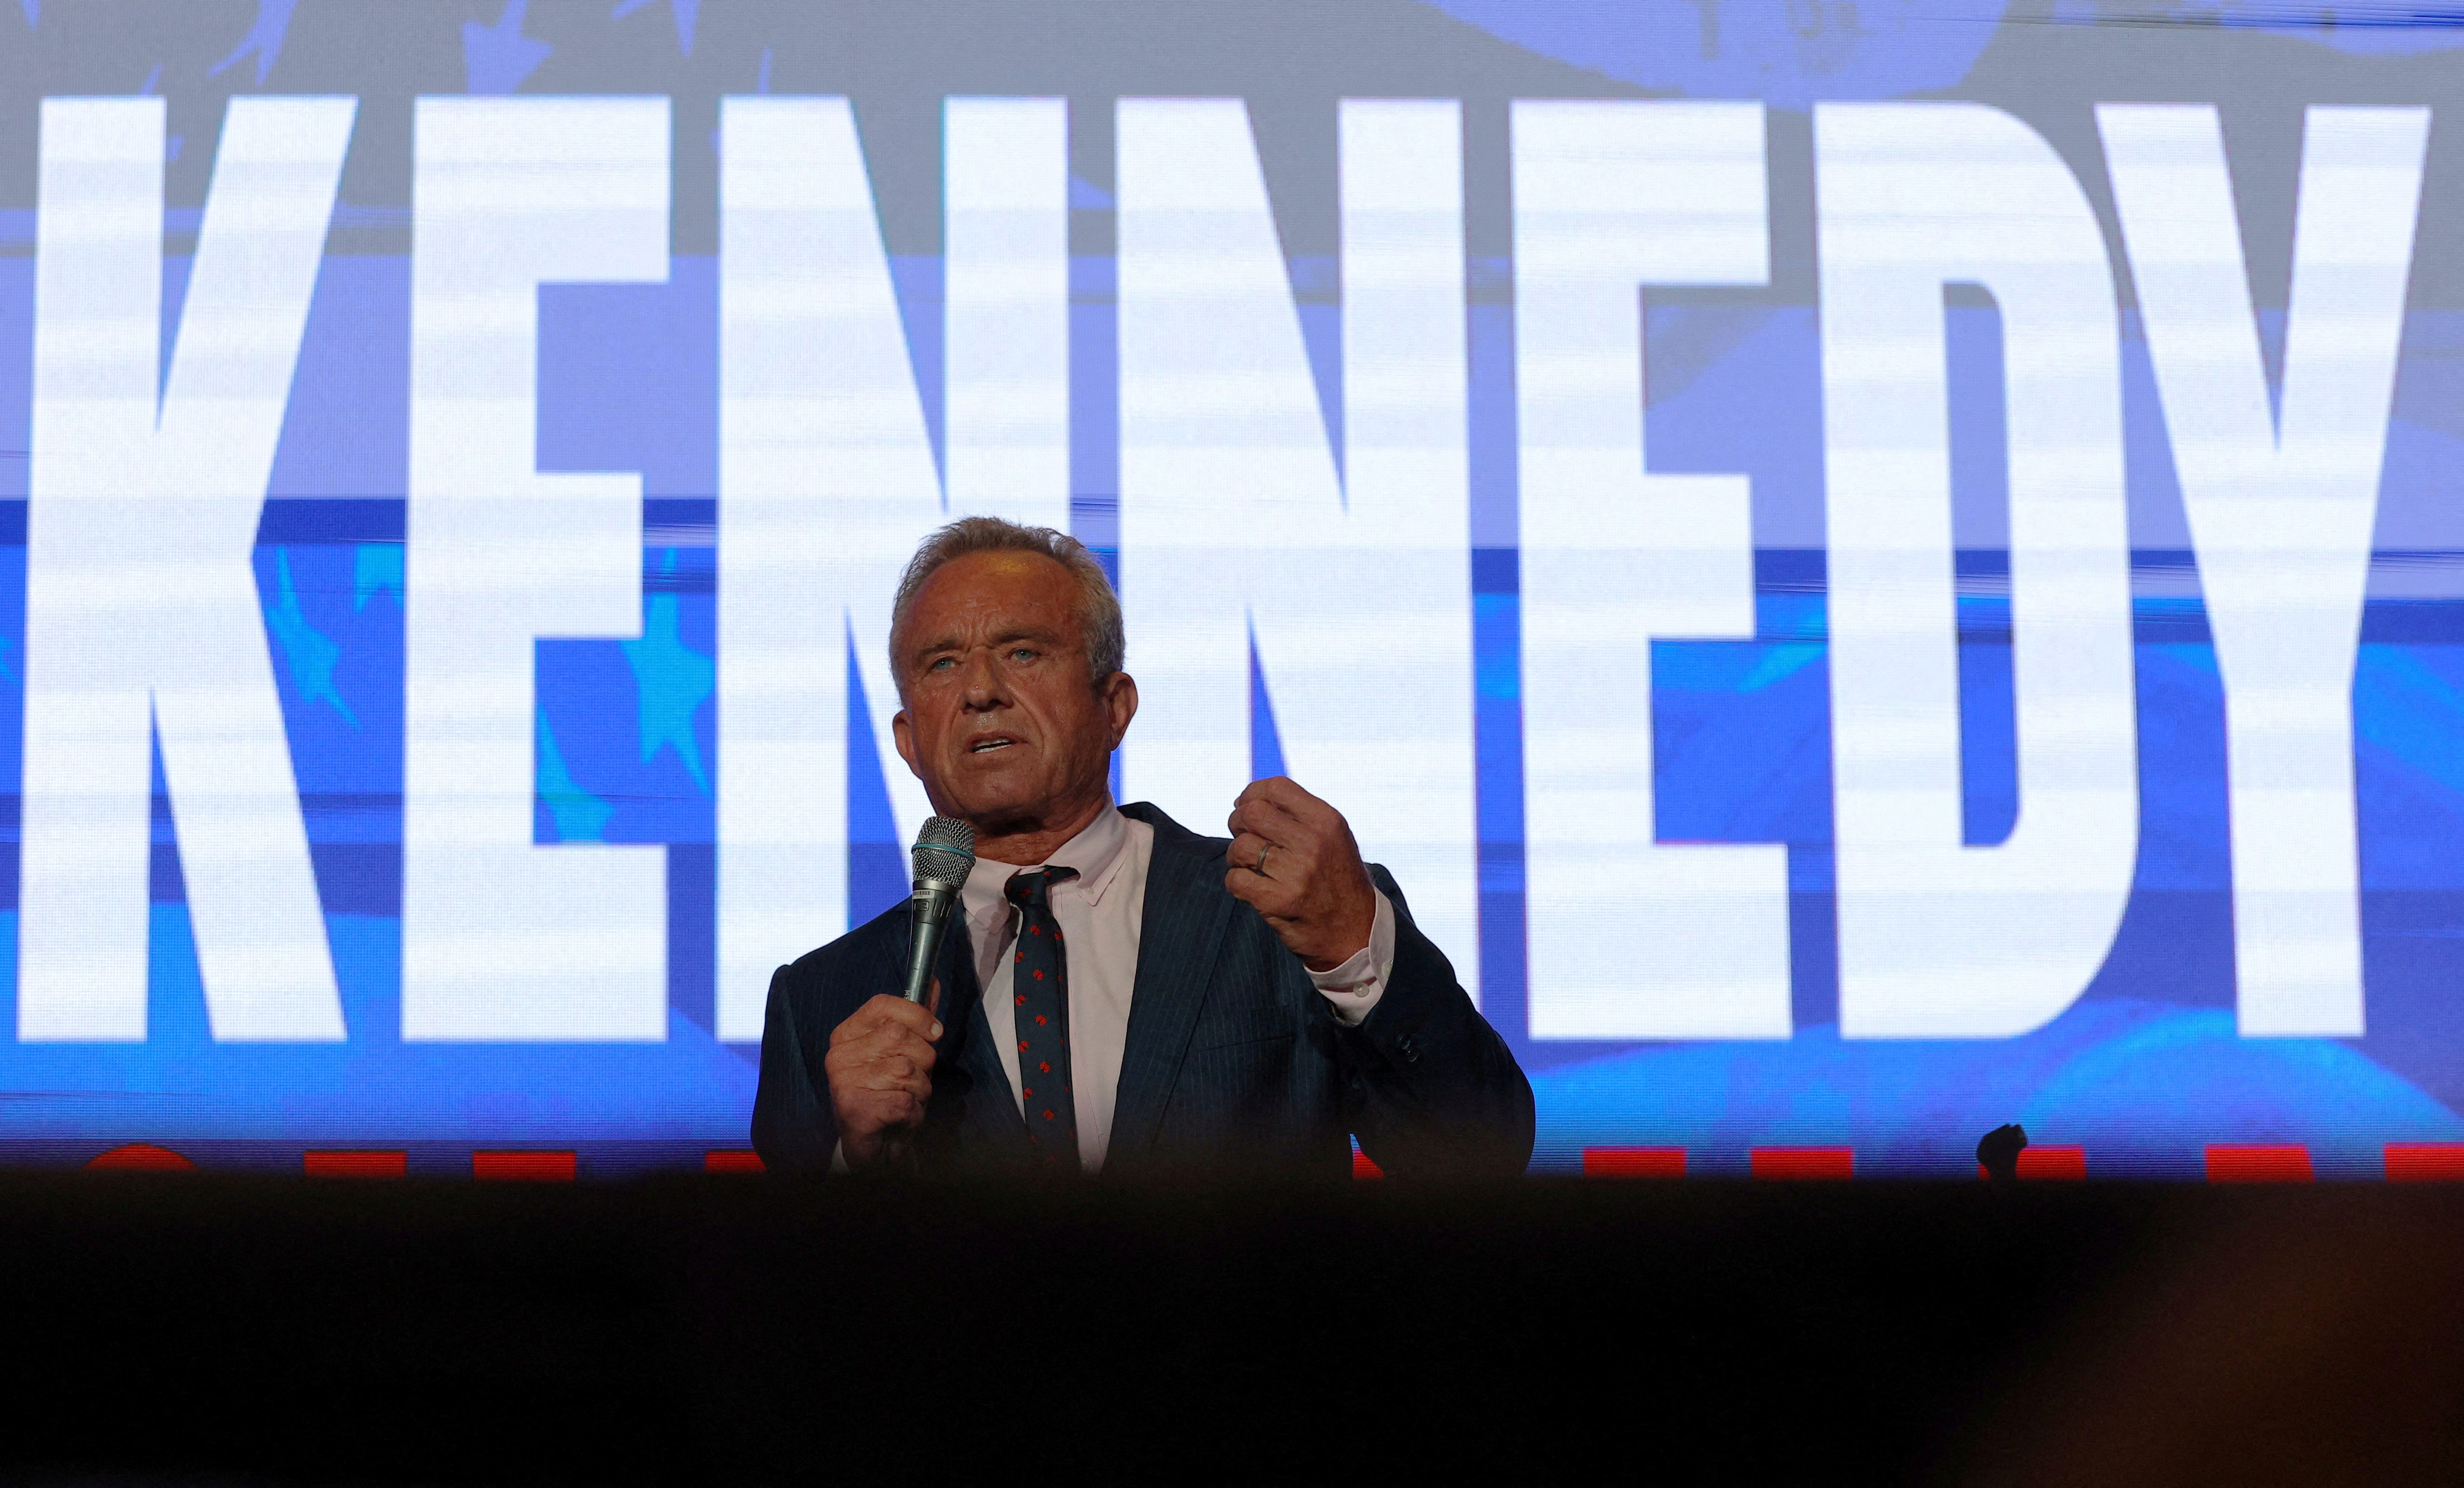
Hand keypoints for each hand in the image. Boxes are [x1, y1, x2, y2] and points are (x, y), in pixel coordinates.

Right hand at [825, 985, 942, 1168]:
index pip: (882, 1005)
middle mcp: (839, 1056)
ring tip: (905, 1100)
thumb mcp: (903, 1053)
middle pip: (901, 1037)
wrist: (872, 1147)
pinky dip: (914, 1113)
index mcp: (847, 1035)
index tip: (934, 1031)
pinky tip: (901, 1119)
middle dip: (923, 1061)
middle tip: (912, 1081)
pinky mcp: (853, 1110)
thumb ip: (916, 1020)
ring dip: (920, 1091)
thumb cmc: (887, 1095)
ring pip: (907, 1071)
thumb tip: (935, 982)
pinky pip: (905, 1100)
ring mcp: (843, 1082)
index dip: (917, 1015)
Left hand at [1226, 776, 1376, 971]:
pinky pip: (1235, 879)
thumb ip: (1299, 815)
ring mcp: (1295, 873)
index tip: (1245, 804)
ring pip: (1240, 846)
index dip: (1252, 793)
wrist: (1356, 932)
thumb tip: (1251, 798)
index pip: (1276, 788)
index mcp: (1327, 821)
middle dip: (1238, 822)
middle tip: (1243, 835)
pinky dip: (1236, 881)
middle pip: (1252, 813)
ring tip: (1251, 864)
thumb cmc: (1338, 880)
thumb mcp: (1332, 839)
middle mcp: (1312, 842)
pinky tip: (1251, 885)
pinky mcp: (1277, 901)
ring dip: (1237, 856)